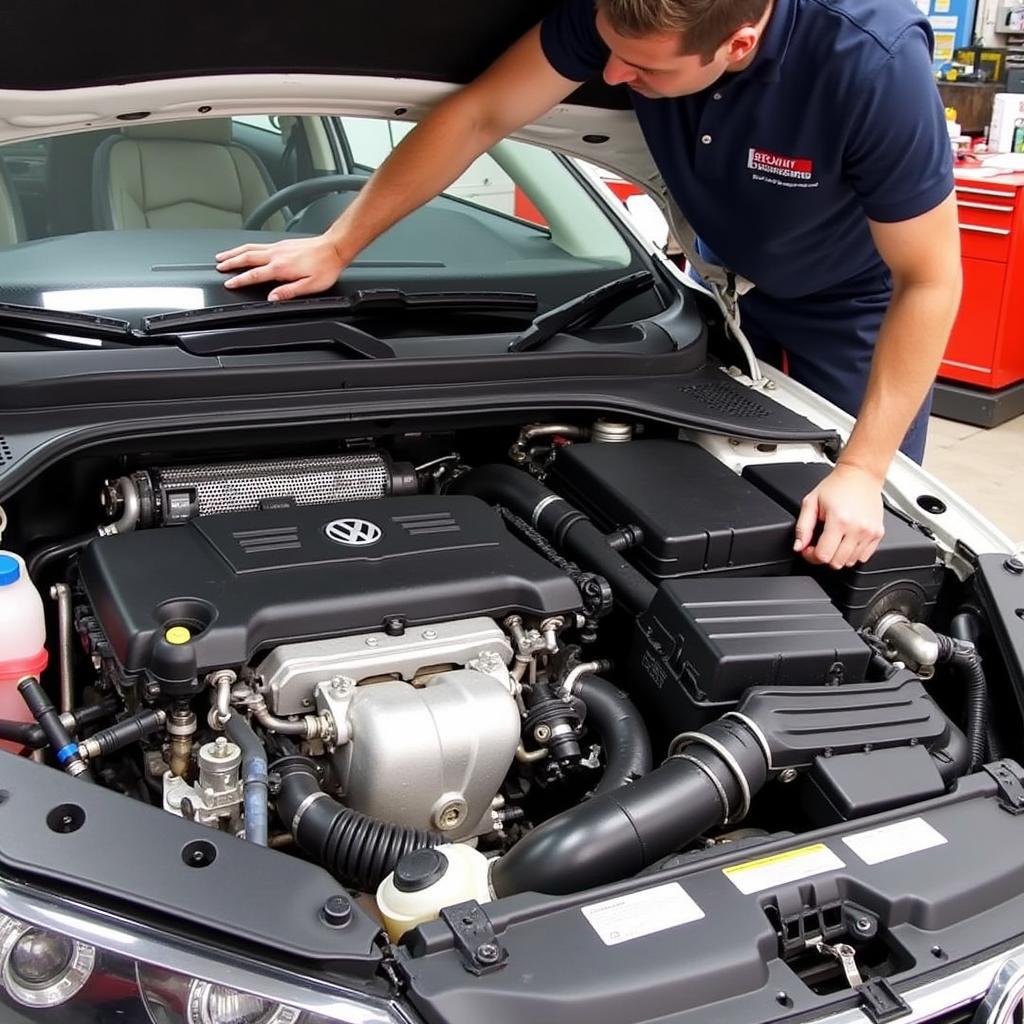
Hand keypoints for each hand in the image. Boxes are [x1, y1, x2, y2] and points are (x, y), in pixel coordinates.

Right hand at [214, 235, 346, 300]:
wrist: (334, 248)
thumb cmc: (325, 267)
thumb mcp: (310, 286)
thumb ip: (289, 292)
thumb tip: (272, 298)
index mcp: (281, 267)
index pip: (254, 274)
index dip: (239, 280)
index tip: (229, 283)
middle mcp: (276, 254)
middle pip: (246, 257)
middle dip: (230, 262)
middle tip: (218, 265)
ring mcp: (278, 247)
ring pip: (250, 247)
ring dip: (234, 252)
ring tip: (223, 255)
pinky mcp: (282, 243)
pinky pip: (258, 244)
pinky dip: (246, 246)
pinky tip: (244, 249)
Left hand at [794, 464, 884, 568]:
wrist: (860, 475)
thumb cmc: (836, 486)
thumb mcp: (811, 502)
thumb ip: (802, 527)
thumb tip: (798, 546)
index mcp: (839, 521)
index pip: (823, 556)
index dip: (811, 555)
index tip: (808, 548)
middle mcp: (857, 529)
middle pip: (837, 562)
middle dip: (824, 556)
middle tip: (820, 544)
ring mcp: (870, 532)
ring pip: (850, 562)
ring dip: (839, 555)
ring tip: (834, 540)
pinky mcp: (878, 533)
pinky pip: (864, 557)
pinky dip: (853, 553)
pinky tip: (846, 540)